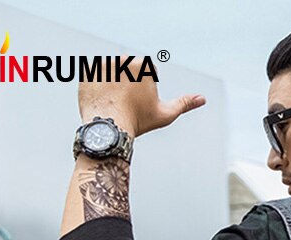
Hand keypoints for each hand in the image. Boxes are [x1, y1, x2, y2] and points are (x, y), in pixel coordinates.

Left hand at [77, 55, 205, 137]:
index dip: (144, 91)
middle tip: (126, 104)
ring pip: (112, 75)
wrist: (110, 128)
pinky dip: (98, 89)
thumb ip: (184, 103)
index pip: (145, 74)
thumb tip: (203, 99)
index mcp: (143, 65)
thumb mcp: (165, 113)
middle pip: (127, 72)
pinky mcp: (87, 71)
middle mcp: (123, 59)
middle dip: (128, 86)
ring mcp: (104, 64)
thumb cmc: (139, 121)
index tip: (139, 103)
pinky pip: (95, 79)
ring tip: (114, 103)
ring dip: (113, 87)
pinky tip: (102, 101)